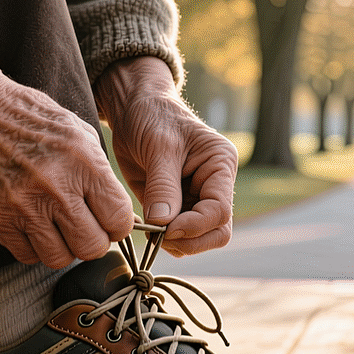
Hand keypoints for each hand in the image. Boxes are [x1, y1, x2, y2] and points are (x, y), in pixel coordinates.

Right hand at [0, 40, 133, 267]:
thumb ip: (103, 175)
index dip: (117, 225)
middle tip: (84, 227)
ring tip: (57, 227)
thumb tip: (124, 218)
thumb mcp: (80, 134)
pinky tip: (32, 224)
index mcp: (85, 164)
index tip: (109, 220)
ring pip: (60, 259)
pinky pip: (27, 255)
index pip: (119, 220)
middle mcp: (56, 188)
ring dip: (63, 247)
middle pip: (92, 247)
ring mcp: (23, 206)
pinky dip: (33, 246)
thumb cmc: (33, 121)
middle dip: (93, 241)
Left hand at [94, 57, 236, 256]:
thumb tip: (163, 224)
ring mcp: (195, 198)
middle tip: (159, 237)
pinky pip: (178, 236)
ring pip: (199, 239)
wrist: (133, 109)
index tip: (166, 229)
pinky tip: (146, 229)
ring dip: (176, 243)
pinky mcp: (176, 207)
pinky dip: (162, 239)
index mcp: (220, 166)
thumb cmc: (152, 117)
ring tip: (149, 231)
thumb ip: (162, 186)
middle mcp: (214, 185)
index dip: (195, 226)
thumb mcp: (159, 147)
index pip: (220, 211)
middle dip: (190, 240)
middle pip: (217, 231)